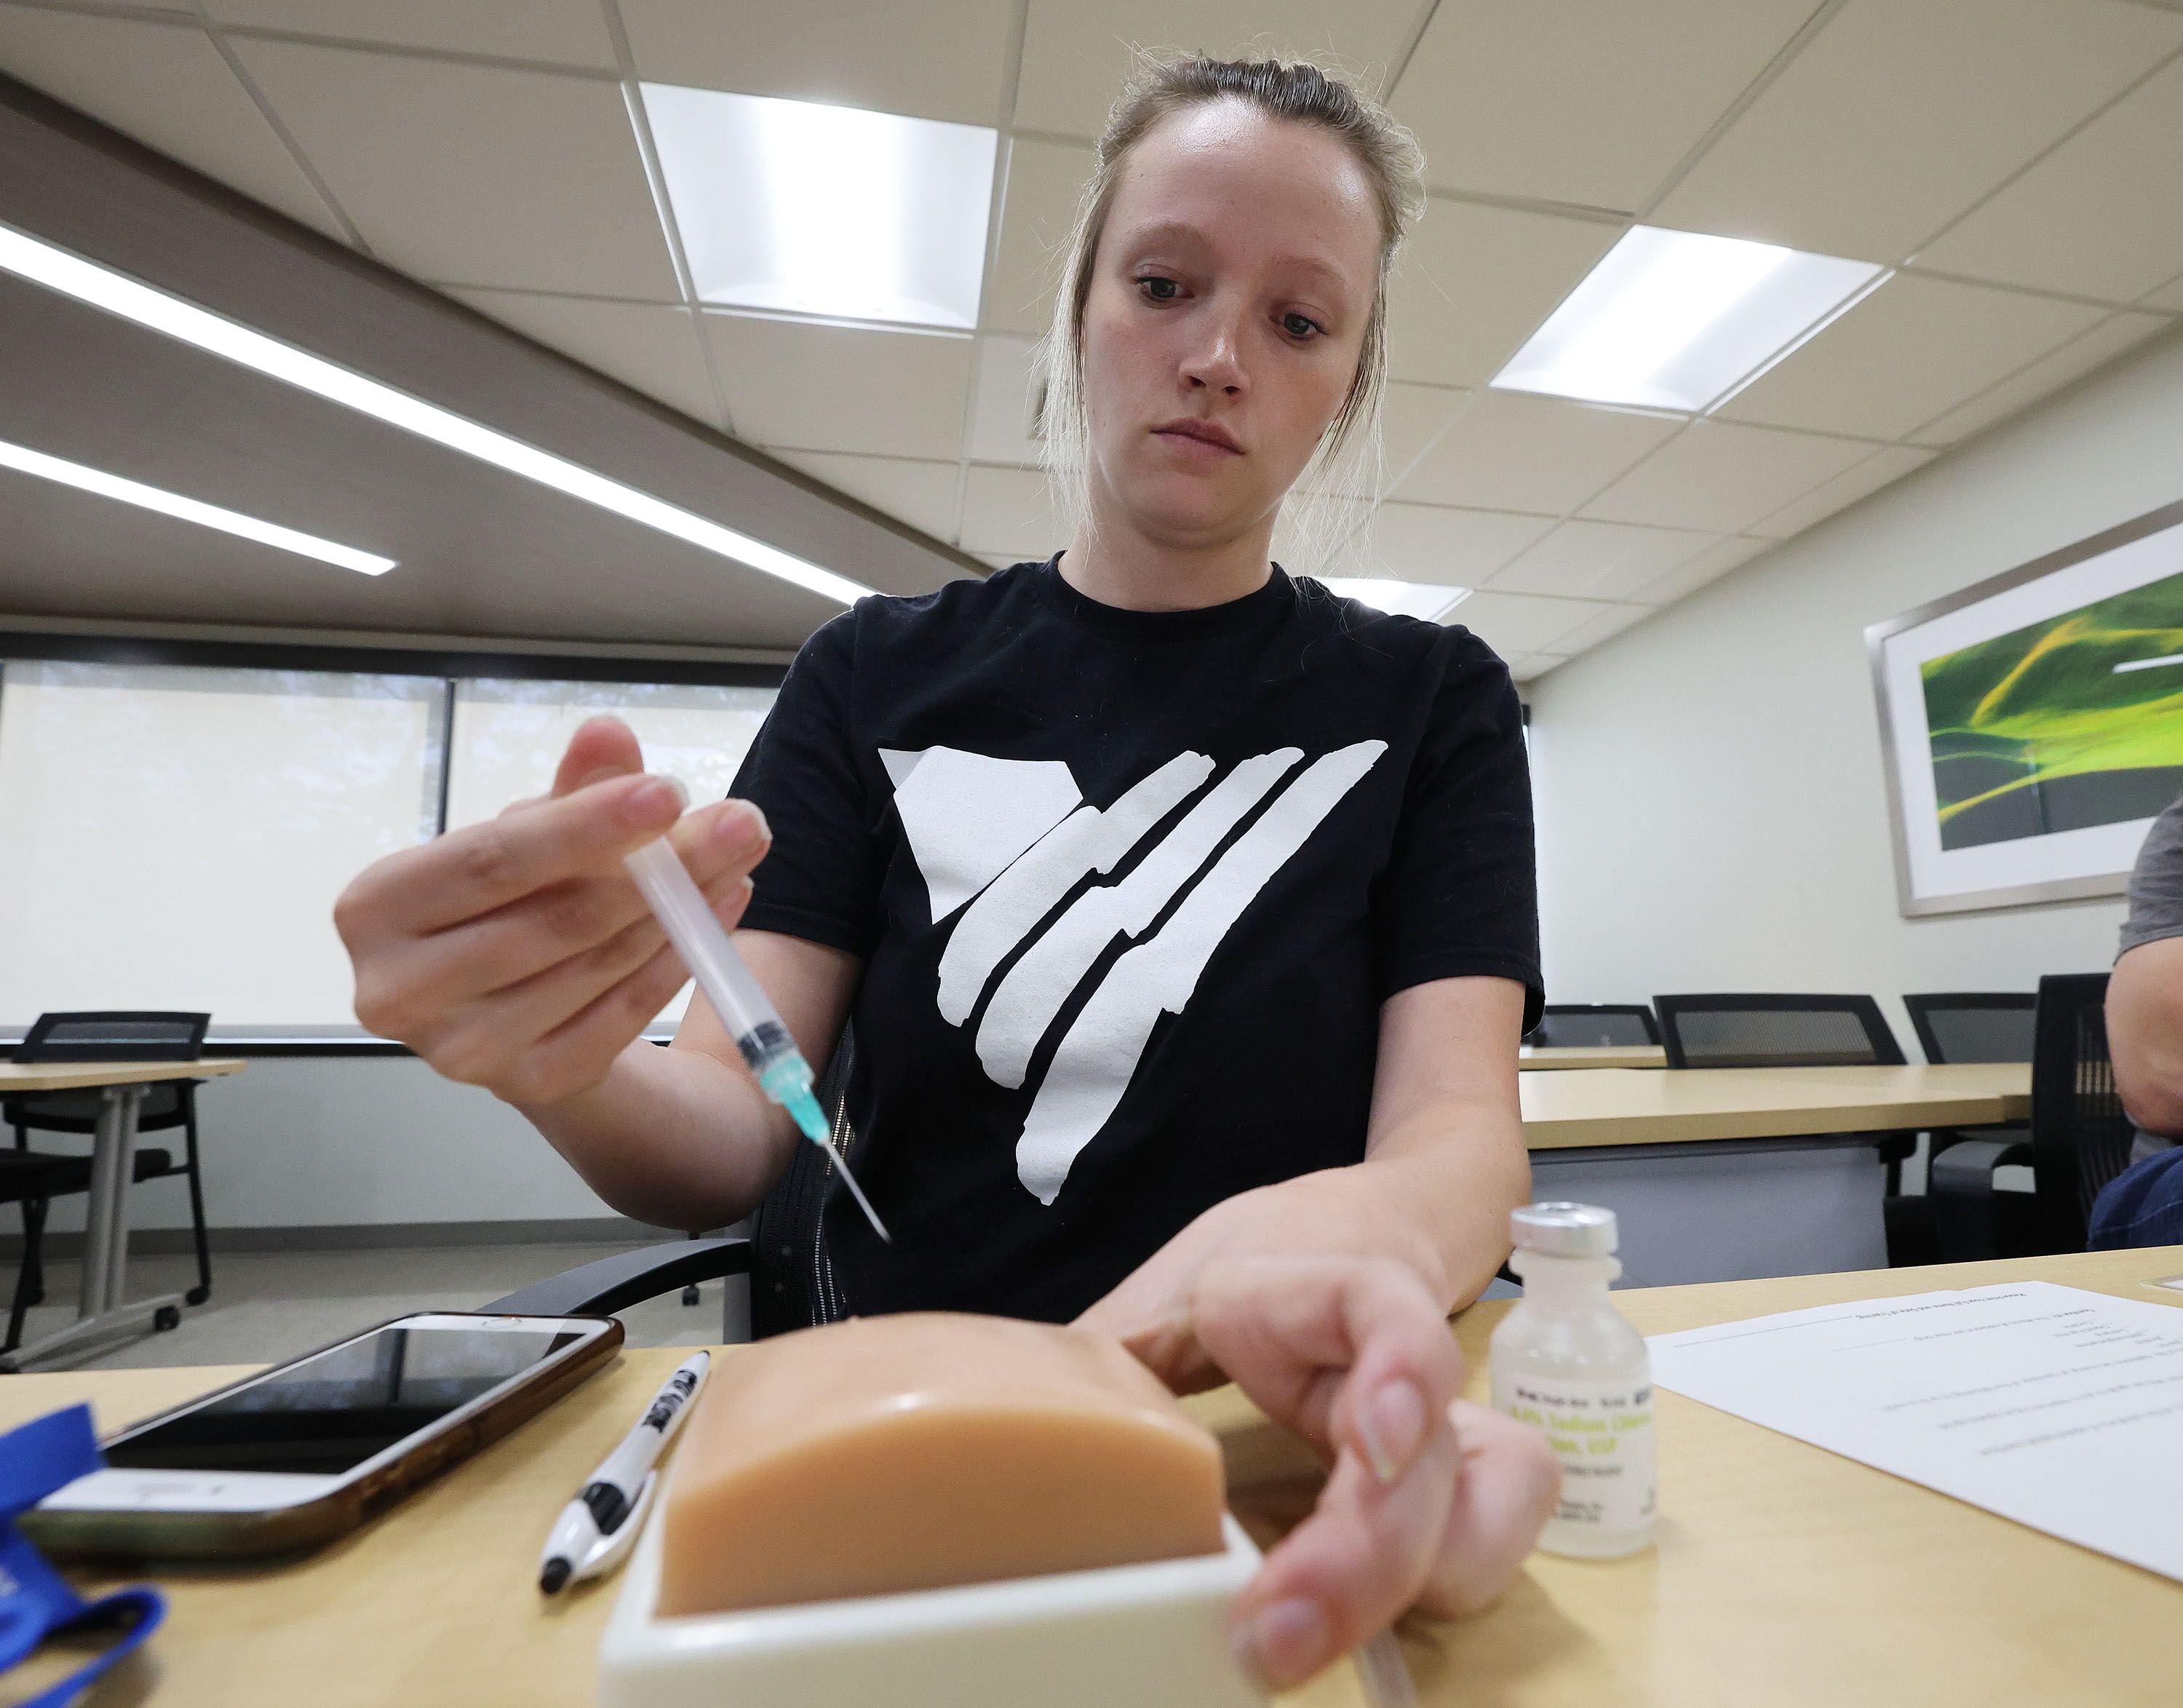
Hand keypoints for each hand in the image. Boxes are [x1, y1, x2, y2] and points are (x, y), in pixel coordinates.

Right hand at [333, 715, 770, 1104]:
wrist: (511, 1009)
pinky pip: (623, 1014)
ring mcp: (464, 1050)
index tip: (668, 791)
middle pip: (556, 918)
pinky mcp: (529, 1082)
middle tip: (742, 822)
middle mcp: (401, 989)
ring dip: (685, 907)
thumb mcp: (533, 836)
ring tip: (738, 856)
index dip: (585, 825)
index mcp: (376, 907)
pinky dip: (679, 957)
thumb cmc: (507, 902)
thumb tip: (609, 733)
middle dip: (663, 865)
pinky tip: (720, 909)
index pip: (493, 860)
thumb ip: (570, 788)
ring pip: (598, 964)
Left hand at [1119, 1254, 1558, 1691]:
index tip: (1377, 1446)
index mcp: (1311, 1295)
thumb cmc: (1263, 1255)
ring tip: (1292, 1648)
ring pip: (1485, 1503)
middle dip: (1366, 1557)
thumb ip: (1108, 1349)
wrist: (1356, 1224)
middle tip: (1270, 1637)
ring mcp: (1437, 1424)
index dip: (1399, 1371)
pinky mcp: (1449, 1482)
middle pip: (1429, 1454)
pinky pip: (1485, 1540)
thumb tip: (1014, 1422)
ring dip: (1406, 1589)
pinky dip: (1436, 1590)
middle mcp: (1392, 1364)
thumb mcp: (1170, 1286)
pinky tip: (1347, 1627)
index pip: (1380, 1304)